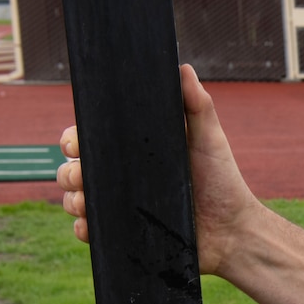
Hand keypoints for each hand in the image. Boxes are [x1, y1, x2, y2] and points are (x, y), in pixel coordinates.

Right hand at [55, 64, 262, 275]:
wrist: (234, 232)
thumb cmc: (223, 182)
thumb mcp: (210, 140)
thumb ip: (197, 105)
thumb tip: (183, 68)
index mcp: (134, 151)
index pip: (90, 140)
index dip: (75, 140)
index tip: (76, 144)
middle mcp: (123, 178)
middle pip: (76, 170)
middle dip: (69, 172)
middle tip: (83, 177)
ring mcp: (122, 207)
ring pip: (76, 200)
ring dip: (72, 200)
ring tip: (86, 203)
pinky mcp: (125, 235)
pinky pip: (91, 232)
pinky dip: (84, 229)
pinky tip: (89, 226)